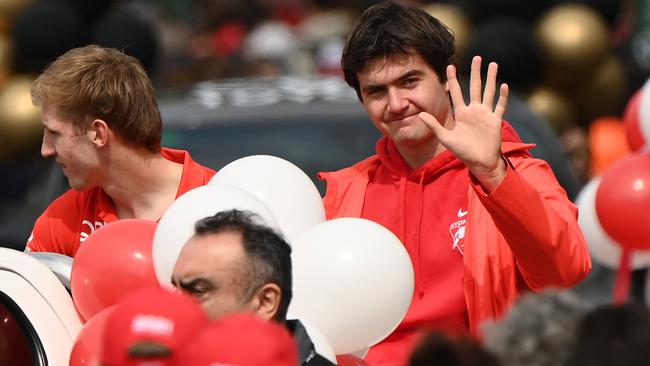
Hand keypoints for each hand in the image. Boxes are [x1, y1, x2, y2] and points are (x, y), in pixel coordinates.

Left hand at [418, 55, 507, 191]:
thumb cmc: (463, 152)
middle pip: (475, 87)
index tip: (450, 66)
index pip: (456, 92)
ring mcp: (486, 114)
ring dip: (491, 79)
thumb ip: (434, 125)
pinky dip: (502, 97)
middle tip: (476, 57)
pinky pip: (499, 106)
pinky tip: (503, 85)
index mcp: (461, 113)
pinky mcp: (495, 121)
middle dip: (475, 72)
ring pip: (488, 92)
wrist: (479, 162)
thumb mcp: (446, 138)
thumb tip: (420, 115)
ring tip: (493, 64)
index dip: (453, 80)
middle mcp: (474, 110)